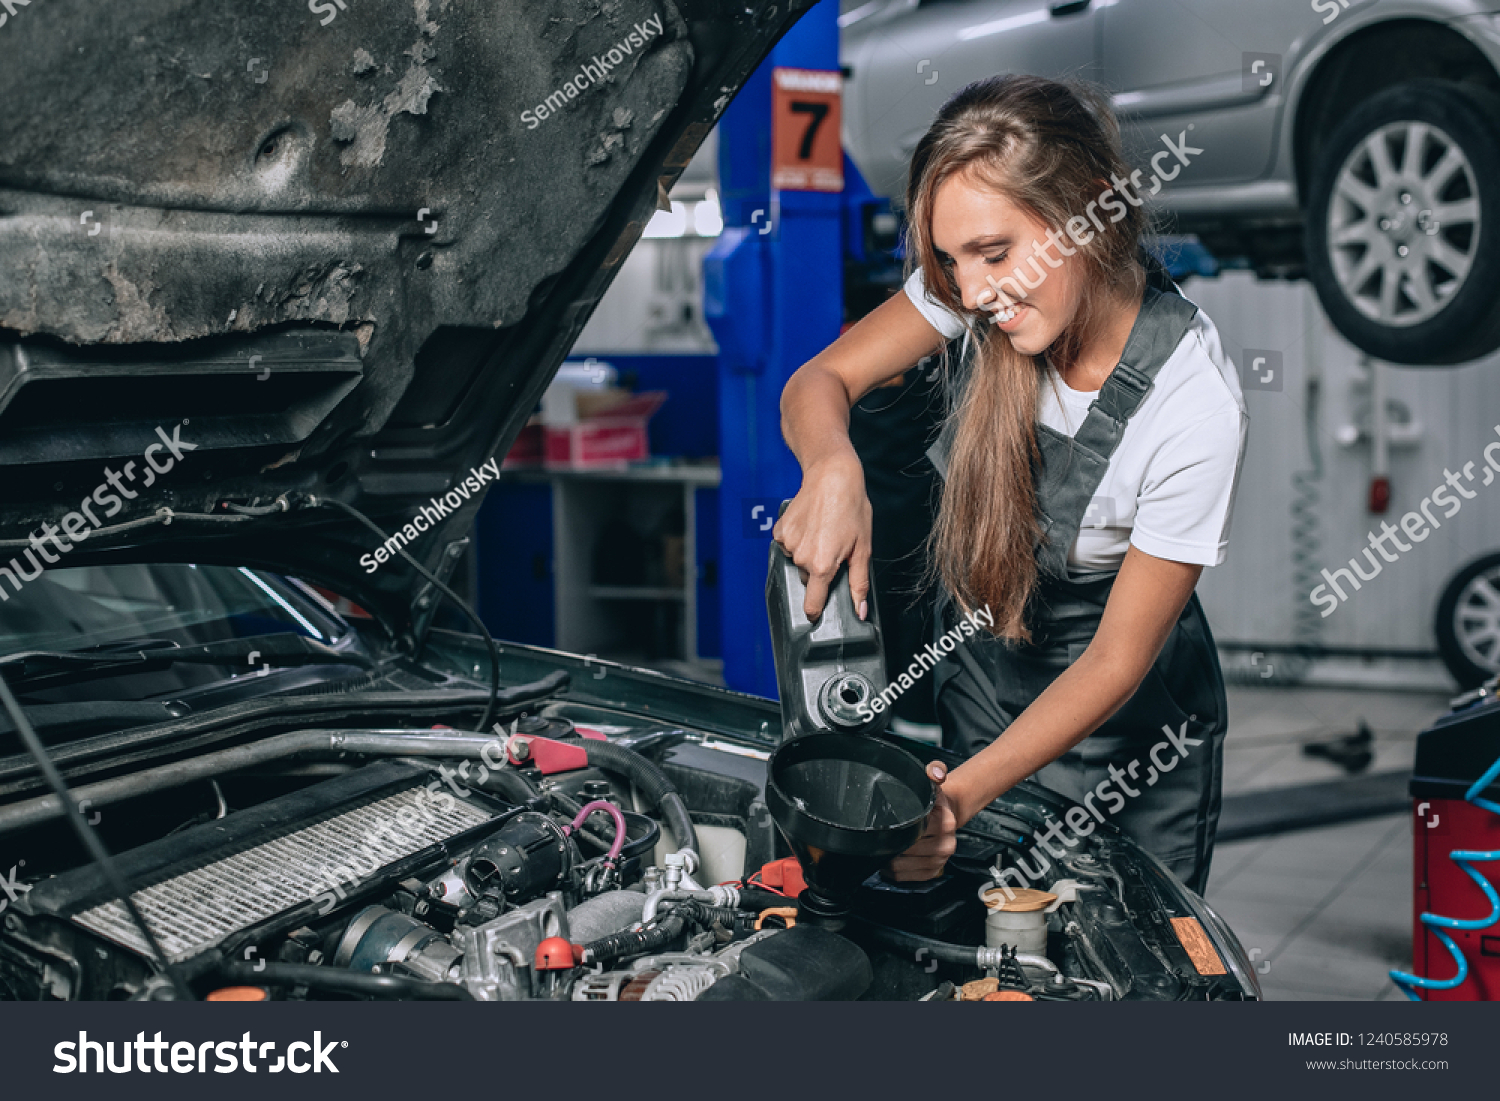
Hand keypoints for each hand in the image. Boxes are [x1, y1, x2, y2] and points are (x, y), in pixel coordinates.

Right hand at [771, 454, 872, 621]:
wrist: (832, 476)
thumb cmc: (851, 508)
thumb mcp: (863, 548)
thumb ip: (859, 583)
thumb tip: (860, 610)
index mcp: (822, 565)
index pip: (811, 604)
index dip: (816, 610)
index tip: (818, 611)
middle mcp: (801, 557)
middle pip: (808, 578)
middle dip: (819, 570)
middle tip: (834, 550)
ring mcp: (788, 543)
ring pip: (798, 560)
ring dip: (808, 553)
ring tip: (823, 532)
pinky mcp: (780, 530)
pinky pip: (788, 545)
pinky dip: (797, 540)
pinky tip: (810, 526)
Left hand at [888, 762, 958, 881]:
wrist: (949, 813)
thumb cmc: (935, 800)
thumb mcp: (933, 782)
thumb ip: (934, 770)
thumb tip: (937, 773)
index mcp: (945, 822)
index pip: (912, 831)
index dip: (895, 830)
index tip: (884, 826)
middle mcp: (946, 844)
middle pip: (906, 851)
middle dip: (889, 845)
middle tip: (877, 838)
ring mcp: (941, 860)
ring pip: (903, 867)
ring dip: (888, 860)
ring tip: (882, 849)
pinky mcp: (934, 872)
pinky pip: (907, 878)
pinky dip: (894, 872)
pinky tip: (888, 862)